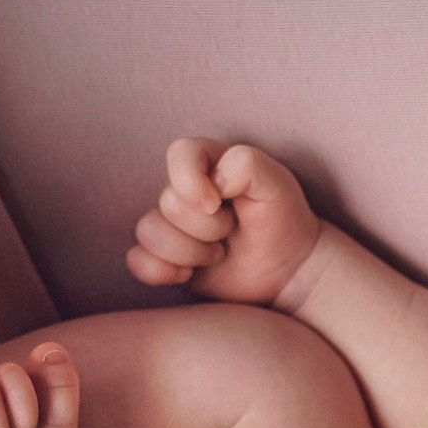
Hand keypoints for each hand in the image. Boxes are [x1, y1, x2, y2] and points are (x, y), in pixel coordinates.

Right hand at [125, 138, 324, 306]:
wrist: (290, 270)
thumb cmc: (284, 221)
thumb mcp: (278, 184)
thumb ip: (247, 164)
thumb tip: (213, 179)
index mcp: (210, 164)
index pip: (180, 153)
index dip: (192, 181)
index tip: (218, 203)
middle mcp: (185, 192)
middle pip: (168, 203)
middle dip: (207, 227)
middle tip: (233, 232)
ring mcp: (172, 226)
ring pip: (149, 232)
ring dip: (189, 252)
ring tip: (218, 254)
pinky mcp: (166, 259)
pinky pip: (137, 261)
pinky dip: (160, 271)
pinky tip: (188, 274)